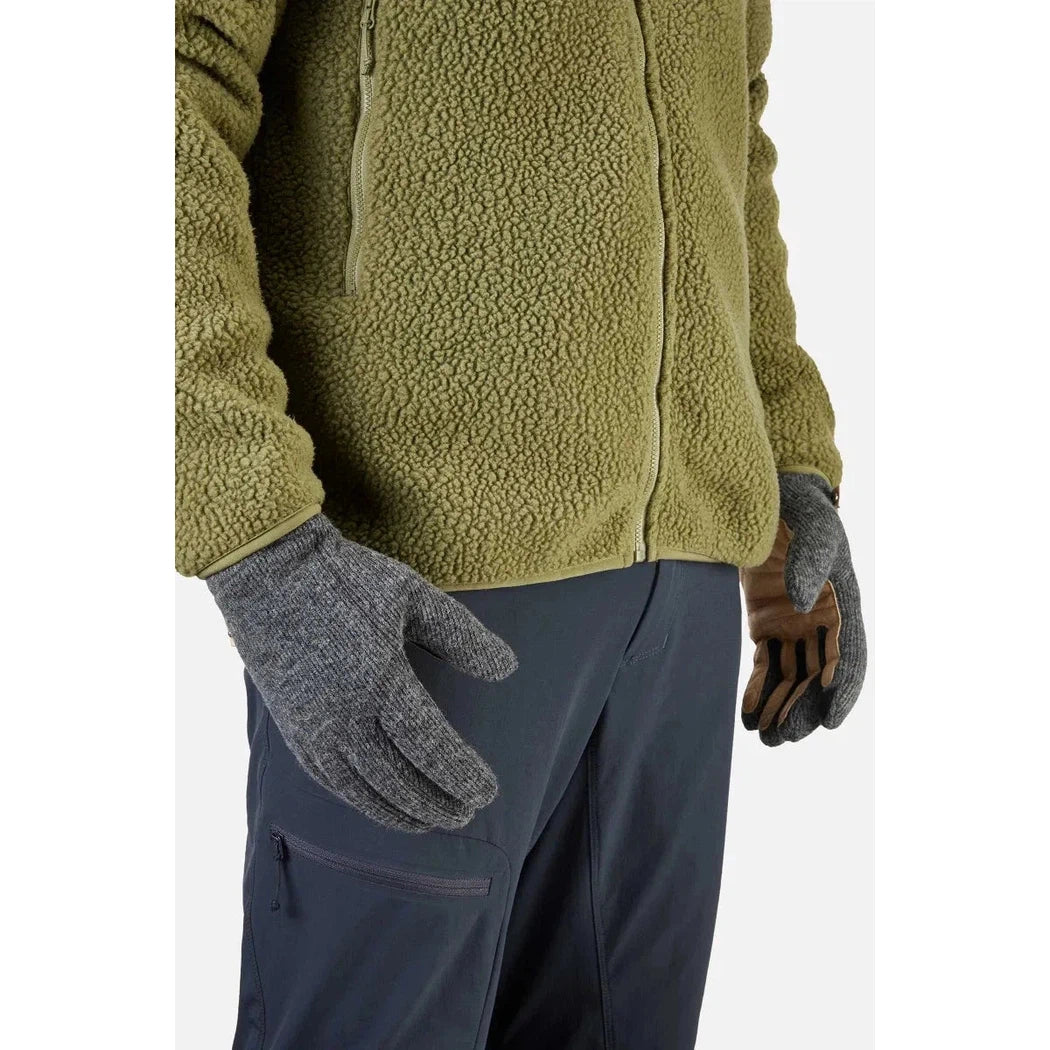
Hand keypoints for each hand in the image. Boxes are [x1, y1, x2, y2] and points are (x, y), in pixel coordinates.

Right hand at [208, 516, 516, 830]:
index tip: (488, 792)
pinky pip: (328, 780)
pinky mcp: (292, 730)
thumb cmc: (349, 580)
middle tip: (467, 814)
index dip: (460, 775)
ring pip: (362, 790)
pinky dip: (358, 800)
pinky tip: (378, 804)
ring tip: (430, 823)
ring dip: (399, 813)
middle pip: (399, 779)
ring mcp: (313, 727)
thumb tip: (509, 669)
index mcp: (381, 681)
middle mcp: (345, 715)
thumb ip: (462, 636)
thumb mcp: (414, 596)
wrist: (269, 575)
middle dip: (436, 803)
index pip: (430, 746)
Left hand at [740, 473, 866, 745]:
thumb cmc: (795, 504)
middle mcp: (823, 618)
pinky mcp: (767, 624)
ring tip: (764, 737)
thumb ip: (809, 559)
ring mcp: (795, 624)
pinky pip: (768, 665)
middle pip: (820, 675)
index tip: (829, 722)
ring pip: (794, 677)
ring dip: (782, 708)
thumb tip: (807, 605)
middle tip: (783, 738)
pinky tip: (748, 716)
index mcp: (843, 600)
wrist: (766, 493)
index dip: (842, 690)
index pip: (849, 653)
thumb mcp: (809, 524)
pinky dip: (760, 691)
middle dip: (804, 709)